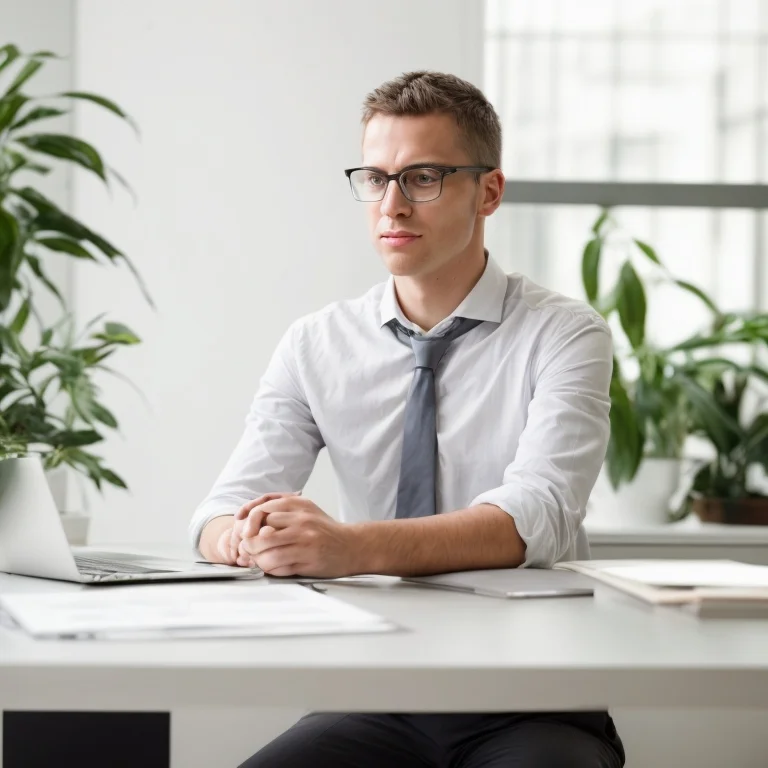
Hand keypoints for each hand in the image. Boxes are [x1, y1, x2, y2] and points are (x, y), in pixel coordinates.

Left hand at [237, 496, 356, 577]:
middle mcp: (302, 521)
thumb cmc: (324, 530)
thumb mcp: (305, 509)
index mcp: (299, 505)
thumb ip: (281, 509)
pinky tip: (273, 567)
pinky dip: (270, 569)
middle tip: (248, 550)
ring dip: (258, 560)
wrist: (352, 546)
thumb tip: (249, 517)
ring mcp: (305, 542)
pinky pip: (278, 567)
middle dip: (249, 545)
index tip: (244, 532)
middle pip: (260, 533)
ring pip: (267, 553)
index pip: (261, 510)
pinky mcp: (308, 560)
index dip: (247, 522)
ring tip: (260, 560)